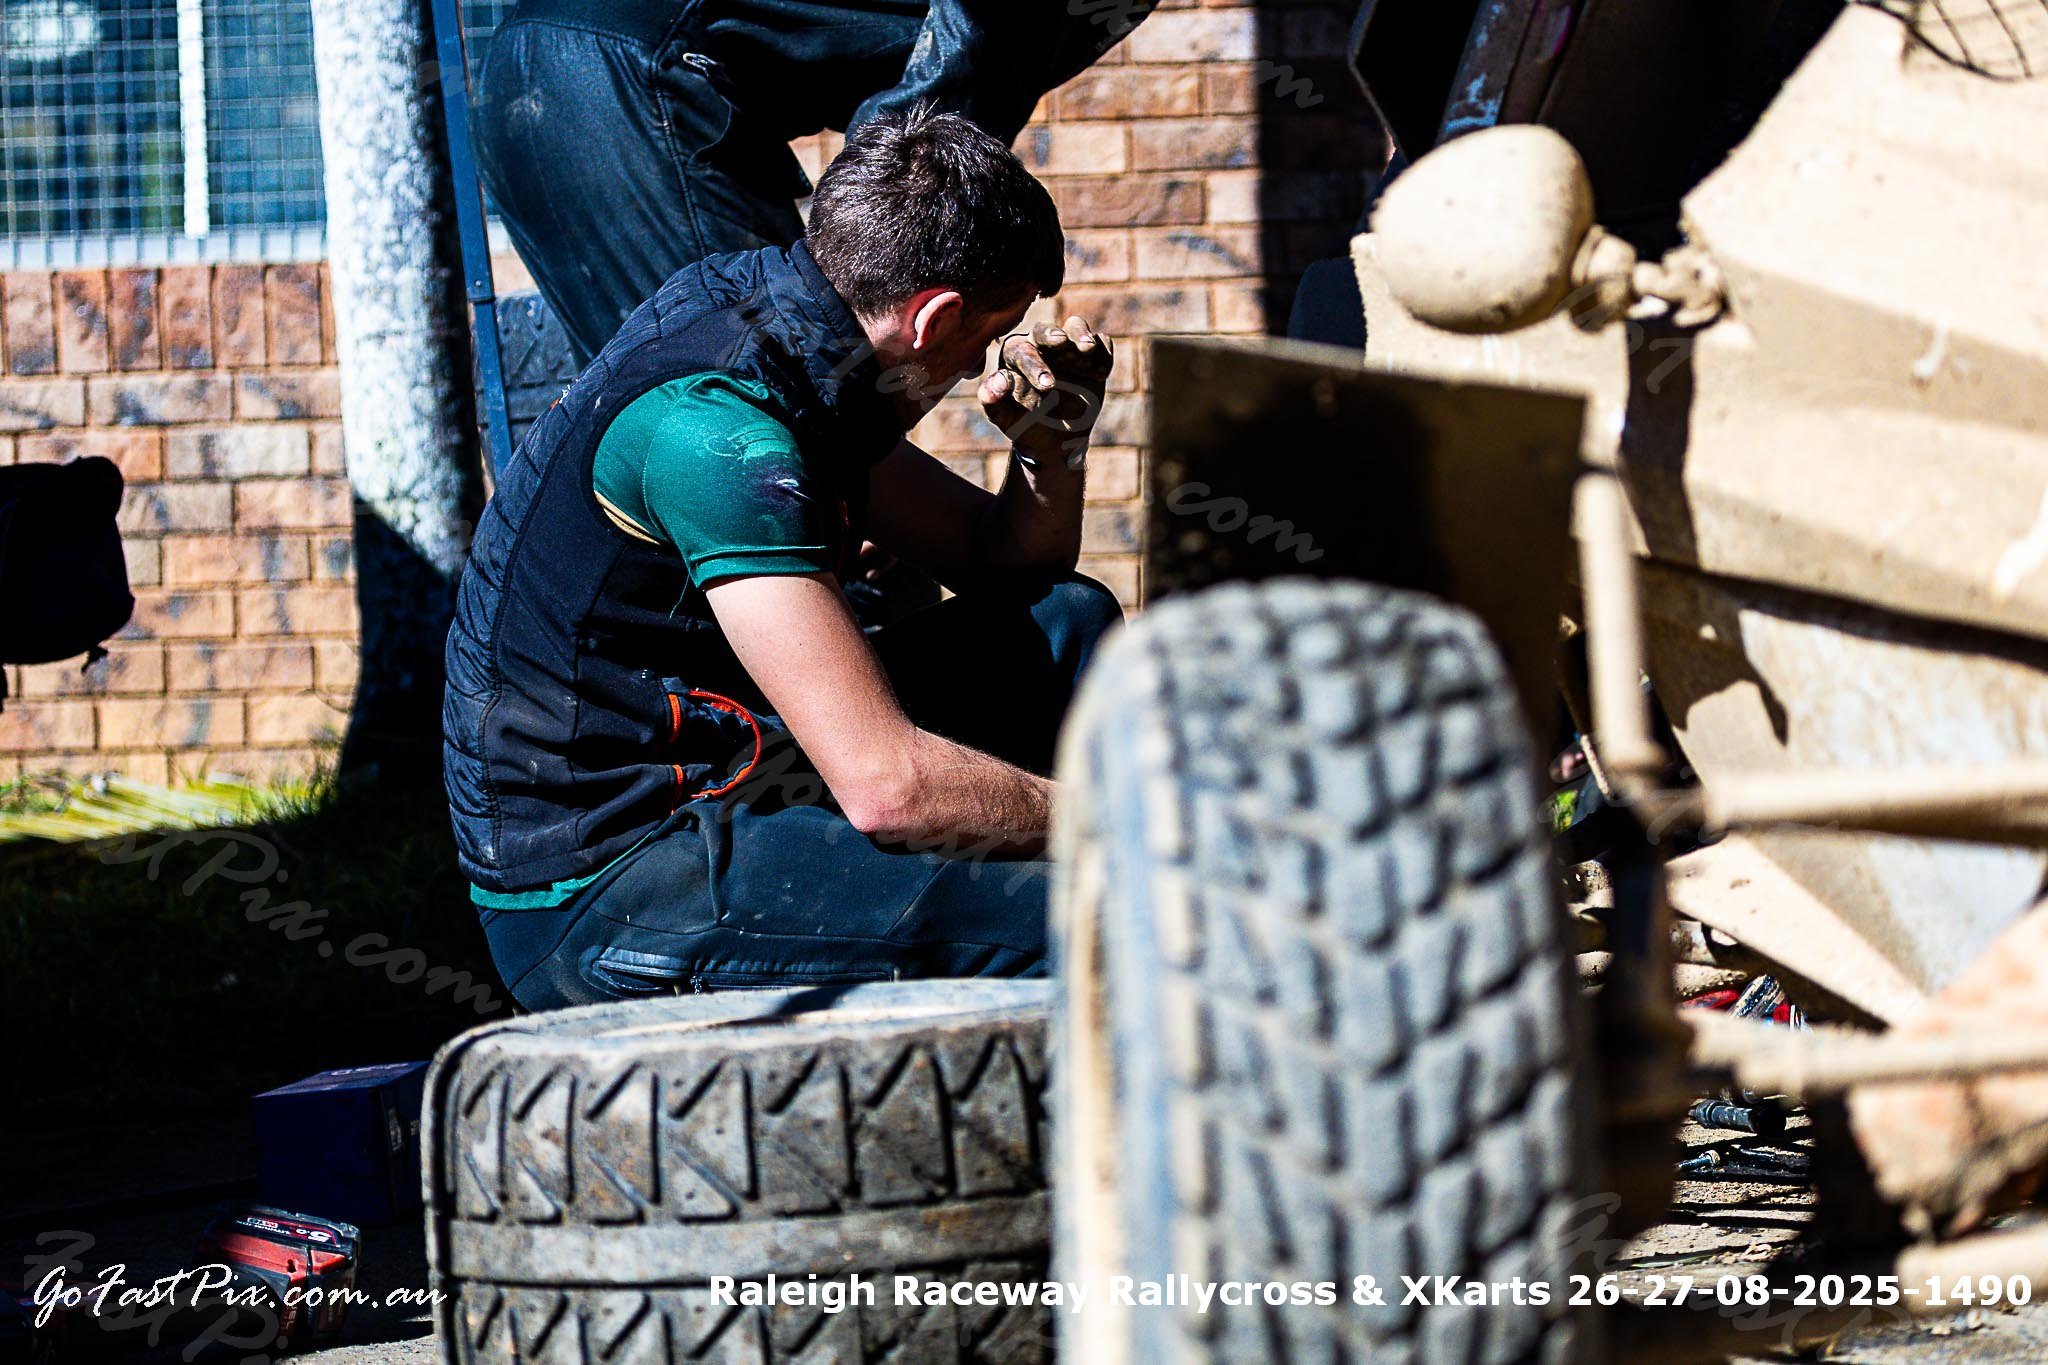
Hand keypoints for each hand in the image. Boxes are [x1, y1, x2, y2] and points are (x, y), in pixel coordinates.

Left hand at [979, 317, 1114, 466]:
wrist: (1053, 438)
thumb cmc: (1023, 423)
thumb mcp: (1005, 417)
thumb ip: (993, 400)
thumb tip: (1000, 380)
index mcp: (1015, 355)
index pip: (1020, 350)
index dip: (1033, 364)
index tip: (1047, 386)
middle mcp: (1040, 344)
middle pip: (1045, 329)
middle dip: (1053, 335)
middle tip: (1061, 343)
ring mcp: (1068, 348)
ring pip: (1075, 325)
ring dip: (1081, 334)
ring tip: (1088, 349)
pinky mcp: (1093, 356)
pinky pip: (1102, 343)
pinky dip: (1104, 354)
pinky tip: (1101, 374)